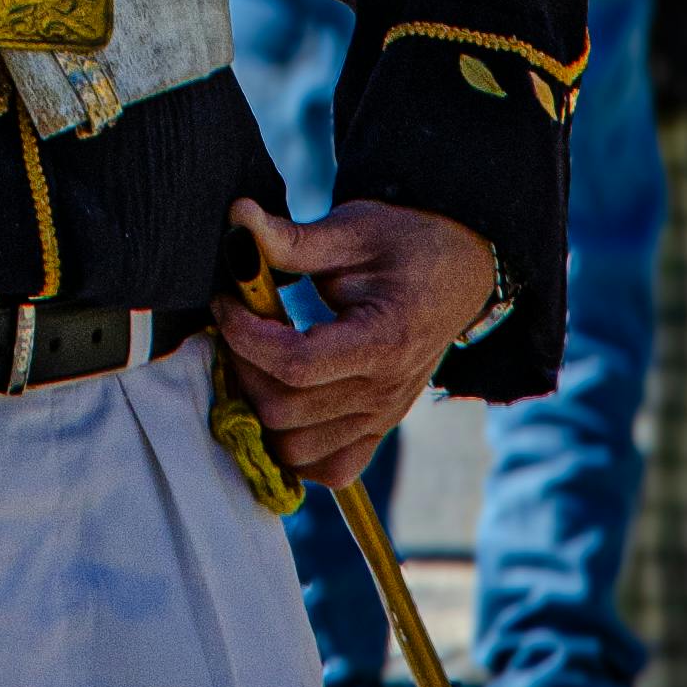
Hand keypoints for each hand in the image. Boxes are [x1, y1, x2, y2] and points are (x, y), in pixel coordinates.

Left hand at [212, 192, 496, 489]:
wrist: (458, 269)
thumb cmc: (405, 243)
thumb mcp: (354, 227)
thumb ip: (294, 238)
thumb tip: (238, 218)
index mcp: (384, 341)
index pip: (296, 364)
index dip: (245, 336)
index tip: (227, 301)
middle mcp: (385, 392)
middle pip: (285, 411)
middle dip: (243, 367)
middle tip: (239, 324)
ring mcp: (382, 417)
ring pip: (296, 449)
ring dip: (259, 408)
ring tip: (256, 360)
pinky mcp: (378, 428)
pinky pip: (329, 468)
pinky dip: (293, 447)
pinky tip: (280, 399)